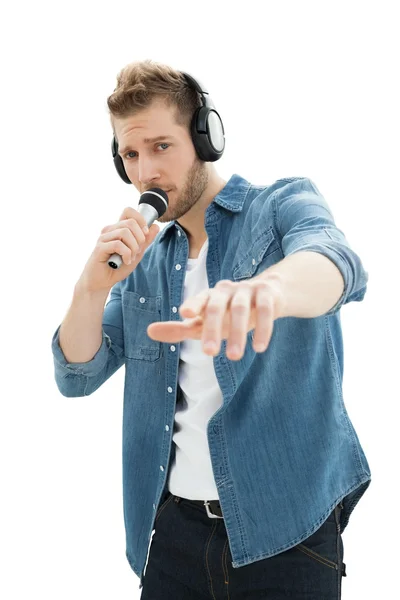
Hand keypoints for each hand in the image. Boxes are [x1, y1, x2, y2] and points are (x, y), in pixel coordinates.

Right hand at [77, 207, 159, 293]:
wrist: (101, 283)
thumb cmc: (117, 268)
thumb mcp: (136, 254)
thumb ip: (145, 241)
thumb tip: (155, 226)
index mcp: (117, 229)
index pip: (128, 211)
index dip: (140, 219)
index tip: (145, 234)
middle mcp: (109, 230)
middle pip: (130, 222)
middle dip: (140, 238)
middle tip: (137, 251)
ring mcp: (103, 238)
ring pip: (125, 232)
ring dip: (133, 247)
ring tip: (131, 258)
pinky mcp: (100, 248)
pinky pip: (118, 244)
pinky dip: (126, 254)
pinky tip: (125, 261)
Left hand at [147, 276, 284, 359]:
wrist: (270, 294)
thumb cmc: (228, 312)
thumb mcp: (205, 321)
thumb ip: (179, 328)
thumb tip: (148, 331)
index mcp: (210, 296)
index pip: (200, 299)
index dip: (193, 303)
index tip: (185, 313)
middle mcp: (227, 290)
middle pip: (217, 306)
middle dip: (213, 328)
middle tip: (208, 353)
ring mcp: (248, 290)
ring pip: (241, 309)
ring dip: (238, 333)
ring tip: (234, 357)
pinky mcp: (268, 295)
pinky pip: (265, 310)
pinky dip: (263, 328)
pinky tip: (259, 347)